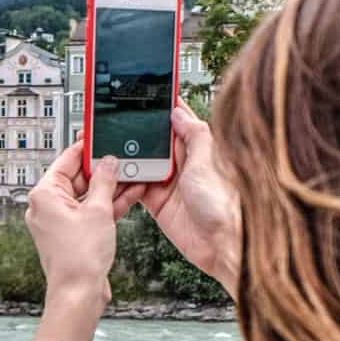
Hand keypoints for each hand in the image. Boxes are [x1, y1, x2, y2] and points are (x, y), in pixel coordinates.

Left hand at [25, 140, 119, 310]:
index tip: (99, 135)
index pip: (66, 159)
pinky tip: (130, 195)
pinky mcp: (72, 235)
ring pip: (87, 195)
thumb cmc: (78, 257)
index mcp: (44, 194)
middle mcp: (47, 206)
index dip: (86, 147)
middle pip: (78, 177)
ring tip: (133, 174)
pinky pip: (90, 212)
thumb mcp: (98, 210)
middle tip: (123, 157)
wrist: (79, 293)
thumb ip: (105, 182)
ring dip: (110, 187)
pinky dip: (108, 205)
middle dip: (103, 169)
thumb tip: (109, 163)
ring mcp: (59, 222)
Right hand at [114, 102, 240, 295]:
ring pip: (144, 164)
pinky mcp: (160, 204)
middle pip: (156, 142)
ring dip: (130, 158)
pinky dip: (128, 182)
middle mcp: (185, 166)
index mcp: (200, 151)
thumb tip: (179, 114)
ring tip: (114, 147)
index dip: (165, 109)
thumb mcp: (206, 162)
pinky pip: (137, 188)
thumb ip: (193, 136)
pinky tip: (120, 174)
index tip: (150, 95)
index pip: (179, 123)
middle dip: (140, 133)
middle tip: (121, 121)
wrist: (222, 245)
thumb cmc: (225, 206)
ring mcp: (171, 185)